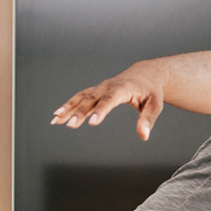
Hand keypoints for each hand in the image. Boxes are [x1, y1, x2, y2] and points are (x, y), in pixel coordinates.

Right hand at [50, 72, 166, 139]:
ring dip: (68, 108)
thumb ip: (148, 120)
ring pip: (81, 97)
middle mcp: (108, 86)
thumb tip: (144, 136)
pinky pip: (80, 97)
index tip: (92, 122)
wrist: (145, 74)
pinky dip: (68, 105)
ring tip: (55, 120)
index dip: (100, 110)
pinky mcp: (96, 91)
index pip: (110, 100)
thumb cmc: (151, 91)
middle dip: (80, 112)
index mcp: (123, 88)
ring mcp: (100, 88)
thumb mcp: (155, 105)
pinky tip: (58, 115)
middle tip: (70, 125)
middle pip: (91, 99)